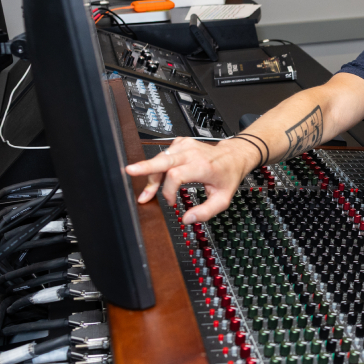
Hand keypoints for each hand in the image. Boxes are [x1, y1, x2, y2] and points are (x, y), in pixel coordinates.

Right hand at [125, 136, 256, 222]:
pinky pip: (163, 155)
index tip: (171, 202)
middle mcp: (192, 153)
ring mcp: (185, 145)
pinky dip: (158, 167)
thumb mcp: (223, 199)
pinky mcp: (180, 143)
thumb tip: (187, 219)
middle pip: (163, 159)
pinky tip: (160, 177)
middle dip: (145, 167)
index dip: (168, 191)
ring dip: (151, 175)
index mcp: (202, 166)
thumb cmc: (228, 176)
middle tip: (129, 171)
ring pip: (160, 159)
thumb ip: (206, 212)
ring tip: (148, 191)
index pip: (175, 175)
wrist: (234, 156)